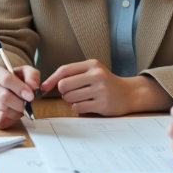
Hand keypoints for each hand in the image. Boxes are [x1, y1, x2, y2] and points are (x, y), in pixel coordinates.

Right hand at [0, 64, 40, 128]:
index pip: (6, 79)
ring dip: (16, 111)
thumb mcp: (27, 73)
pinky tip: (13, 113)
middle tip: (29, 106)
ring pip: (2, 109)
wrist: (11, 92)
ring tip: (21, 108)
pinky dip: (10, 118)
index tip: (31, 96)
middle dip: (20, 103)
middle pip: (4, 96)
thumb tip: (33, 86)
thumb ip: (32, 75)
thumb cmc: (18, 80)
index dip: (20, 88)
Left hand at [40, 59, 168, 115]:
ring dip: (71, 100)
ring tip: (81, 98)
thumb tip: (46, 85)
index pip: (64, 70)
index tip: (43, 87)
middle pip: (64, 85)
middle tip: (71, 92)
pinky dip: (78, 108)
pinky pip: (78, 107)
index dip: (51, 79)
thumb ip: (73, 74)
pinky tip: (88, 104)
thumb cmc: (105, 82)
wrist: (128, 93)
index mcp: (92, 64)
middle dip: (63, 92)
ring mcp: (100, 90)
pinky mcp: (102, 104)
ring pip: (70, 97)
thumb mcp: (92, 71)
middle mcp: (97, 75)